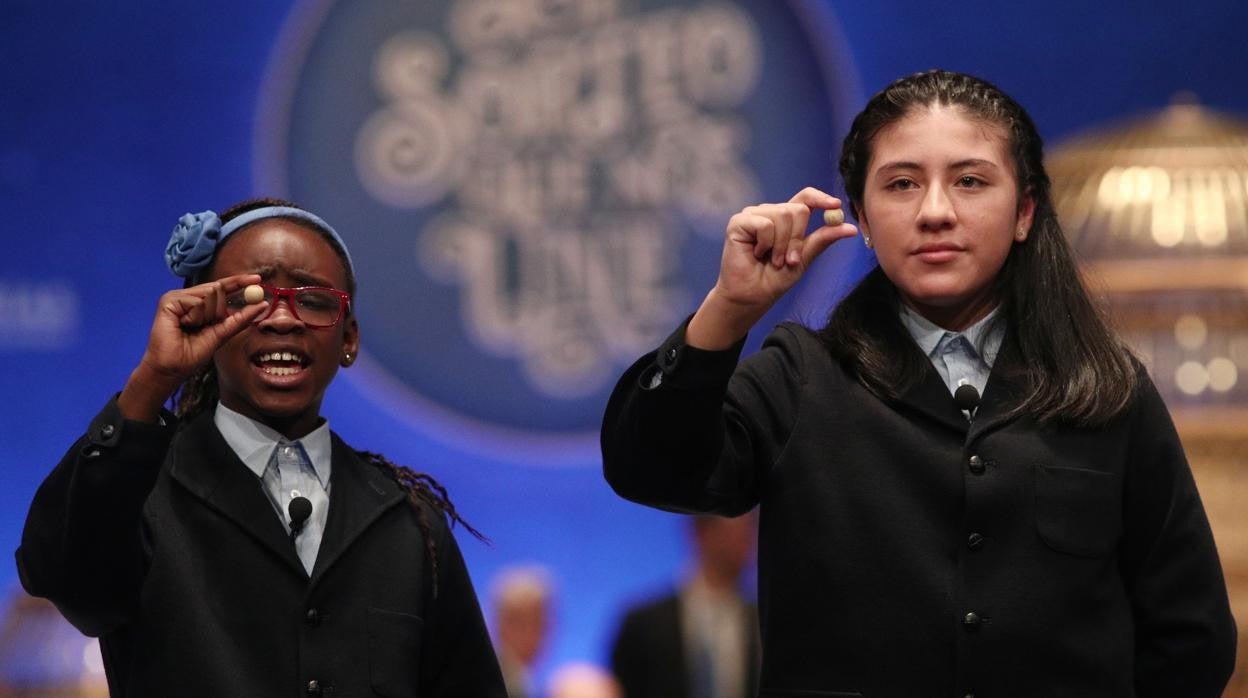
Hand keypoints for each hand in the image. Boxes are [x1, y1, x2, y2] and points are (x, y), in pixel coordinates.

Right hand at [119, 274, 268, 420]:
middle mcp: (189, 297)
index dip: (239, 281)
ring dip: (206, 316)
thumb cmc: (193, 353)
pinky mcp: (169, 300)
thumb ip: (241, 318)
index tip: (257, 278)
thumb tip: (263, 304)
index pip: (222, 287)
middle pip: (218, 288)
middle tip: (203, 327)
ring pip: (209, 293)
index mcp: (201, 303)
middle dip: (217, 311)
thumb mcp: (223, 332)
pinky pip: (196, 302)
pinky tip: (182, 325)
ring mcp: (178, 297)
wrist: (173, 367)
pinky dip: (195, 317)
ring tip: (190, 328)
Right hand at [687, 187, 857, 348]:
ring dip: (781, 245)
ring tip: (772, 260)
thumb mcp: (804, 258)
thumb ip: (823, 239)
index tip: (835, 205)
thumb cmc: (774, 279)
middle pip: (797, 209)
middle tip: (788, 260)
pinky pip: (764, 224)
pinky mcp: (739, 222)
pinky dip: (765, 243)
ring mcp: (754, 215)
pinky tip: (756, 253)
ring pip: (783, 215)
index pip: (805, 198)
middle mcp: (770, 212)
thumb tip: (851, 228)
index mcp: (787, 219)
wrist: (752, 296)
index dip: (820, 198)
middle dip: (797, 238)